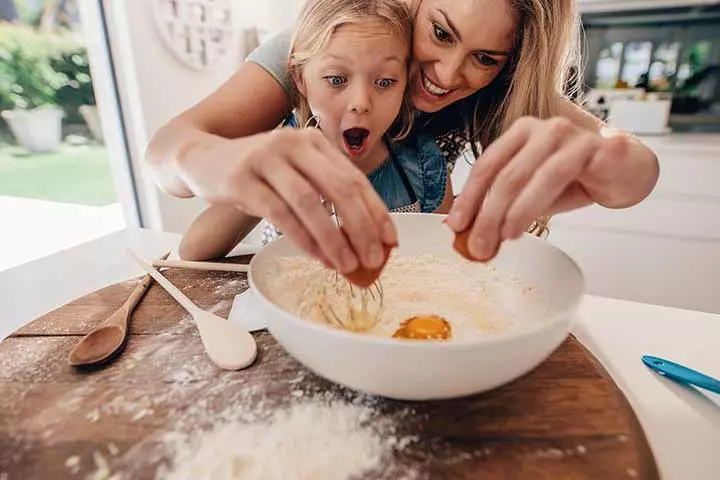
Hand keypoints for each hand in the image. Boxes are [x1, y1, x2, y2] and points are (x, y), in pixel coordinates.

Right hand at [178, 128, 396, 272]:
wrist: (202, 158)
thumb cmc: (257, 172)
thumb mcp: (294, 172)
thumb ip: (324, 194)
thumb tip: (363, 237)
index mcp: (314, 142)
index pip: (355, 179)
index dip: (376, 211)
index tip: (391, 240)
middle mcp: (293, 144)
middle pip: (339, 188)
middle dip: (362, 227)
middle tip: (374, 259)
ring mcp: (266, 159)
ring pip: (310, 203)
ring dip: (333, 238)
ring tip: (347, 266)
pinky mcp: (242, 179)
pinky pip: (280, 214)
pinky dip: (302, 238)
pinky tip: (317, 257)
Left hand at [445, 116, 644, 260]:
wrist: (628, 172)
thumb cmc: (577, 180)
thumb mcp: (533, 193)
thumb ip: (504, 206)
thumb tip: (467, 233)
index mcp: (521, 133)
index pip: (486, 166)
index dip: (468, 197)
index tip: (454, 225)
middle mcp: (543, 128)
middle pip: (505, 174)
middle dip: (486, 214)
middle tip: (477, 245)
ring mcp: (570, 134)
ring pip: (529, 176)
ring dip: (511, 212)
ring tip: (501, 239)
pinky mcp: (596, 146)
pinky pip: (559, 176)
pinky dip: (538, 203)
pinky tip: (529, 226)